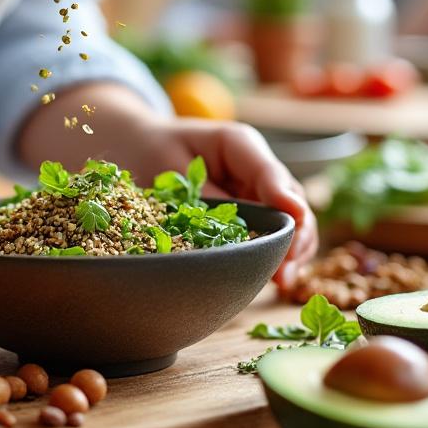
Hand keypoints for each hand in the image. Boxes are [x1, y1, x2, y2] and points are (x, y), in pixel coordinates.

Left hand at [19, 84, 317, 289]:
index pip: (271, 175)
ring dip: (291, 253)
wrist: (132, 150)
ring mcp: (256, 195)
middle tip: (286, 269)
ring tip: (283, 280)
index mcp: (240, 146)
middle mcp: (255, 171)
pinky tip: (273, 281)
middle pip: (292, 204)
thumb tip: (240, 227)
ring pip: (289, 224)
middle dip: (296, 237)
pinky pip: (269, 238)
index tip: (294, 220)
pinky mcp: (248, 220)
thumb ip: (208, 195)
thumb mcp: (172, 167)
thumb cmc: (150, 153)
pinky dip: (274, 258)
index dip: (286, 200)